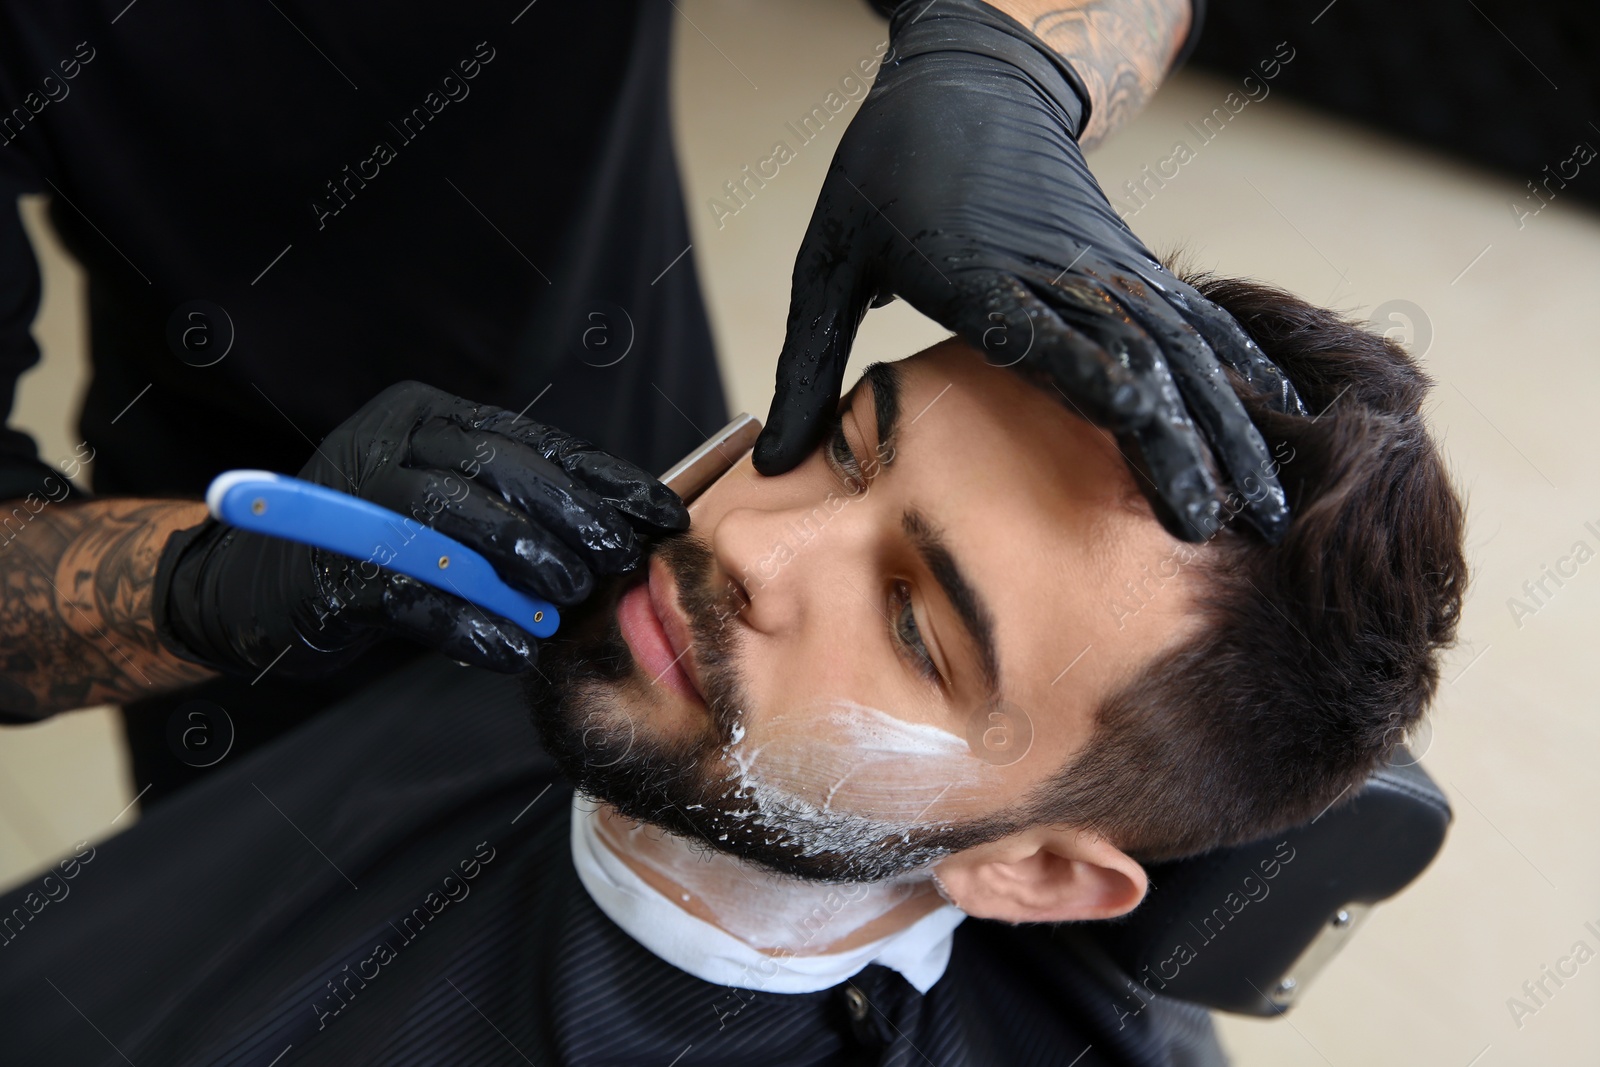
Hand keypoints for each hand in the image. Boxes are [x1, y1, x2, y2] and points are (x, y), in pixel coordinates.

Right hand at [153, 382, 687, 676]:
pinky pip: (410, 587)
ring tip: (569, 596)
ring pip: (452, 515)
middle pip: (495, 467)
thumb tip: (622, 532)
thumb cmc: (372, 551)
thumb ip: (518, 510)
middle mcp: (387, 441)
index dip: (602, 478)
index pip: (533, 441)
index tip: (660, 512)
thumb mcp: (451, 515)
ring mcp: (351, 499)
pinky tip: (511, 644)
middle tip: (618, 558)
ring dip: (521, 559)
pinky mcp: (325, 565)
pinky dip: (466, 618)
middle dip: (569, 514)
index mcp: (428, 418)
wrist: (249, 590)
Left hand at [754, 0, 1305, 542]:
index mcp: (975, 272)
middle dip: (1183, 442)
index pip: (1048, 333)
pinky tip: (1282, 416)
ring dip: (1231, 419)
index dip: (1102, 383)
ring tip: (1271, 500)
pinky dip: (1245, 367)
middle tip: (1211, 528)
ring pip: (1184, 344)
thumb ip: (806, 363)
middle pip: (1137, 354)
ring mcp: (1105, 264)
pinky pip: (1198, 318)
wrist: (965, 78)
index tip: (1150, 442)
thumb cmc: (885, 173)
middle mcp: (1056, 270)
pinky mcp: (1128, 262)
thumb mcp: (827, 259)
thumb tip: (773, 463)